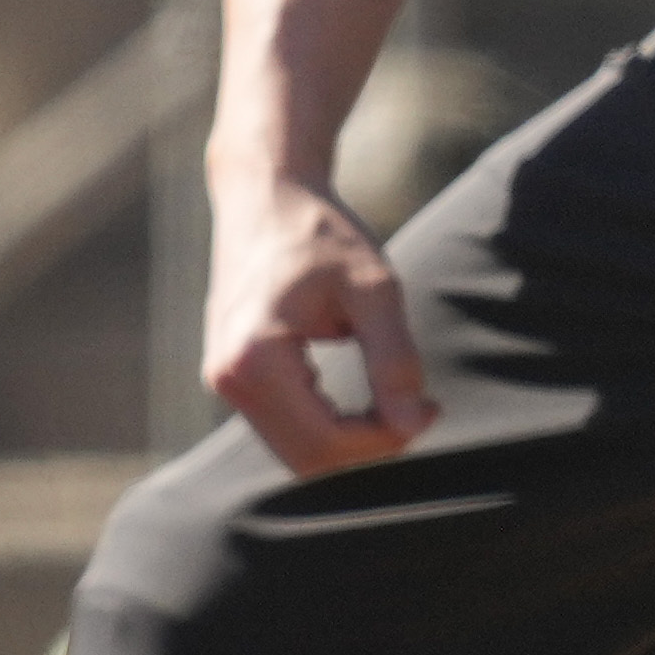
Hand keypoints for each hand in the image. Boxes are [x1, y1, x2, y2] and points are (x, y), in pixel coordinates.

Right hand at [205, 168, 435, 470]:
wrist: (264, 195)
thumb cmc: (321, 234)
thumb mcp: (375, 291)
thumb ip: (394, 360)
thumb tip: (413, 425)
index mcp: (254, 359)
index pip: (328, 443)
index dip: (389, 439)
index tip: (432, 405)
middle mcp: (225, 379)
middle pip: (308, 460)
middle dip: (370, 446)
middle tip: (420, 405)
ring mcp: (222, 380)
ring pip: (296, 451)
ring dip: (351, 439)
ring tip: (395, 398)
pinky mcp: (231, 376)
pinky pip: (285, 429)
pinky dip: (329, 427)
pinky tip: (360, 397)